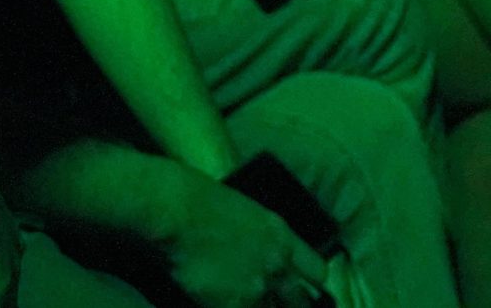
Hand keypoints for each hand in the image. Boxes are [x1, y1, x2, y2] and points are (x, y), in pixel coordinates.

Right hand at [165, 174, 328, 307]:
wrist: (174, 208)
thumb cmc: (197, 194)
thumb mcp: (240, 209)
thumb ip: (254, 235)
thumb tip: (247, 251)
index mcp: (281, 235)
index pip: (317, 271)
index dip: (309, 282)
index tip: (300, 287)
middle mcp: (277, 265)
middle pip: (300, 302)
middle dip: (289, 305)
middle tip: (277, 303)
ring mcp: (257, 288)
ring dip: (258, 306)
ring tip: (242, 300)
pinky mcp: (232, 305)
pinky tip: (215, 304)